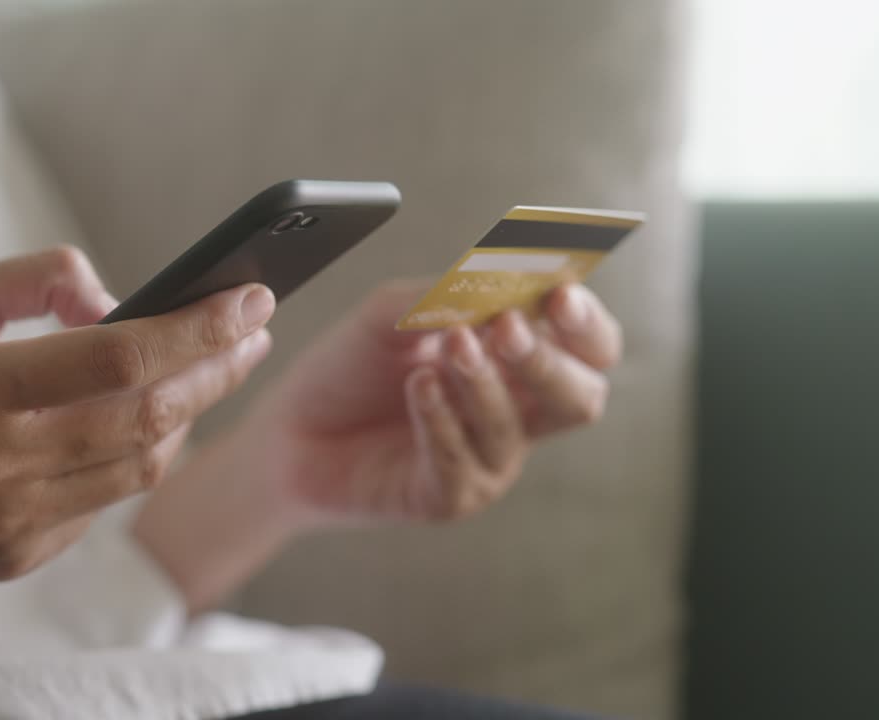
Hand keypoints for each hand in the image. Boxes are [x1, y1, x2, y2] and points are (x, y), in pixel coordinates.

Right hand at [0, 248, 274, 579]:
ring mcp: (11, 523)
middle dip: (217, 370)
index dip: (198, 329)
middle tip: (253, 331)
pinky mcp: (19, 557)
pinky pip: (106, 499)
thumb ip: (35, 279)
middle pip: (150, 419)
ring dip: (186, 414)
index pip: (119, 359)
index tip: (252, 298)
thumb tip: (120, 300)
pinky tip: (140, 420)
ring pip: (142, 467)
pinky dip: (134, 453)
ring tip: (208, 370)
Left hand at [247, 279, 619, 526]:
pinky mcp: (451, 498)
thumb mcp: (391, 314)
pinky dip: (440, 420)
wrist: (288, 430)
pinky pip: (464, 463)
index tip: (559, 293)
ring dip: (481, 384)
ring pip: (516, 428)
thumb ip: (444, 296)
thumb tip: (496, 284)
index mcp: (518, 361)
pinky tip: (415, 388)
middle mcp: (517, 414)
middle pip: (582, 396)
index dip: (585, 322)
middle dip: (547, 359)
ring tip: (439, 353)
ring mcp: (489, 461)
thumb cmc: (350, 368)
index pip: (590, 346)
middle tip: (503, 329)